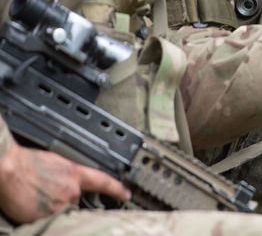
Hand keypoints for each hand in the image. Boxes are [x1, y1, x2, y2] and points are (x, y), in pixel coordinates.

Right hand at [0, 141, 129, 223]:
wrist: (9, 170)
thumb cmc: (26, 163)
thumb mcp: (56, 163)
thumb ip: (68, 176)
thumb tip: (68, 185)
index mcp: (75, 174)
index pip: (103, 182)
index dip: (117, 190)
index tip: (126, 195)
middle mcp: (72, 191)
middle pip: (76, 202)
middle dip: (65, 200)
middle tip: (46, 192)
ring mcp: (60, 205)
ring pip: (62, 212)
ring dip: (52, 209)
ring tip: (36, 196)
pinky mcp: (46, 218)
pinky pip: (48, 220)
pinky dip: (41, 217)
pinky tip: (31, 205)